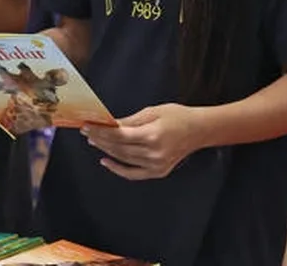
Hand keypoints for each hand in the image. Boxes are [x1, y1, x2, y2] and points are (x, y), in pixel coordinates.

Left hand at [83, 104, 202, 179]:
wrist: (199, 130)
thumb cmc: (177, 117)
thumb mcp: (152, 111)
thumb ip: (129, 121)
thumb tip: (108, 124)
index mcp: (152, 135)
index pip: (118, 136)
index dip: (100, 131)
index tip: (87, 125)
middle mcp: (154, 153)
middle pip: (118, 148)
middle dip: (99, 139)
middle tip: (86, 131)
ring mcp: (157, 165)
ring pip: (123, 159)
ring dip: (106, 150)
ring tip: (93, 141)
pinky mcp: (159, 171)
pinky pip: (133, 174)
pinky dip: (118, 169)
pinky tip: (106, 161)